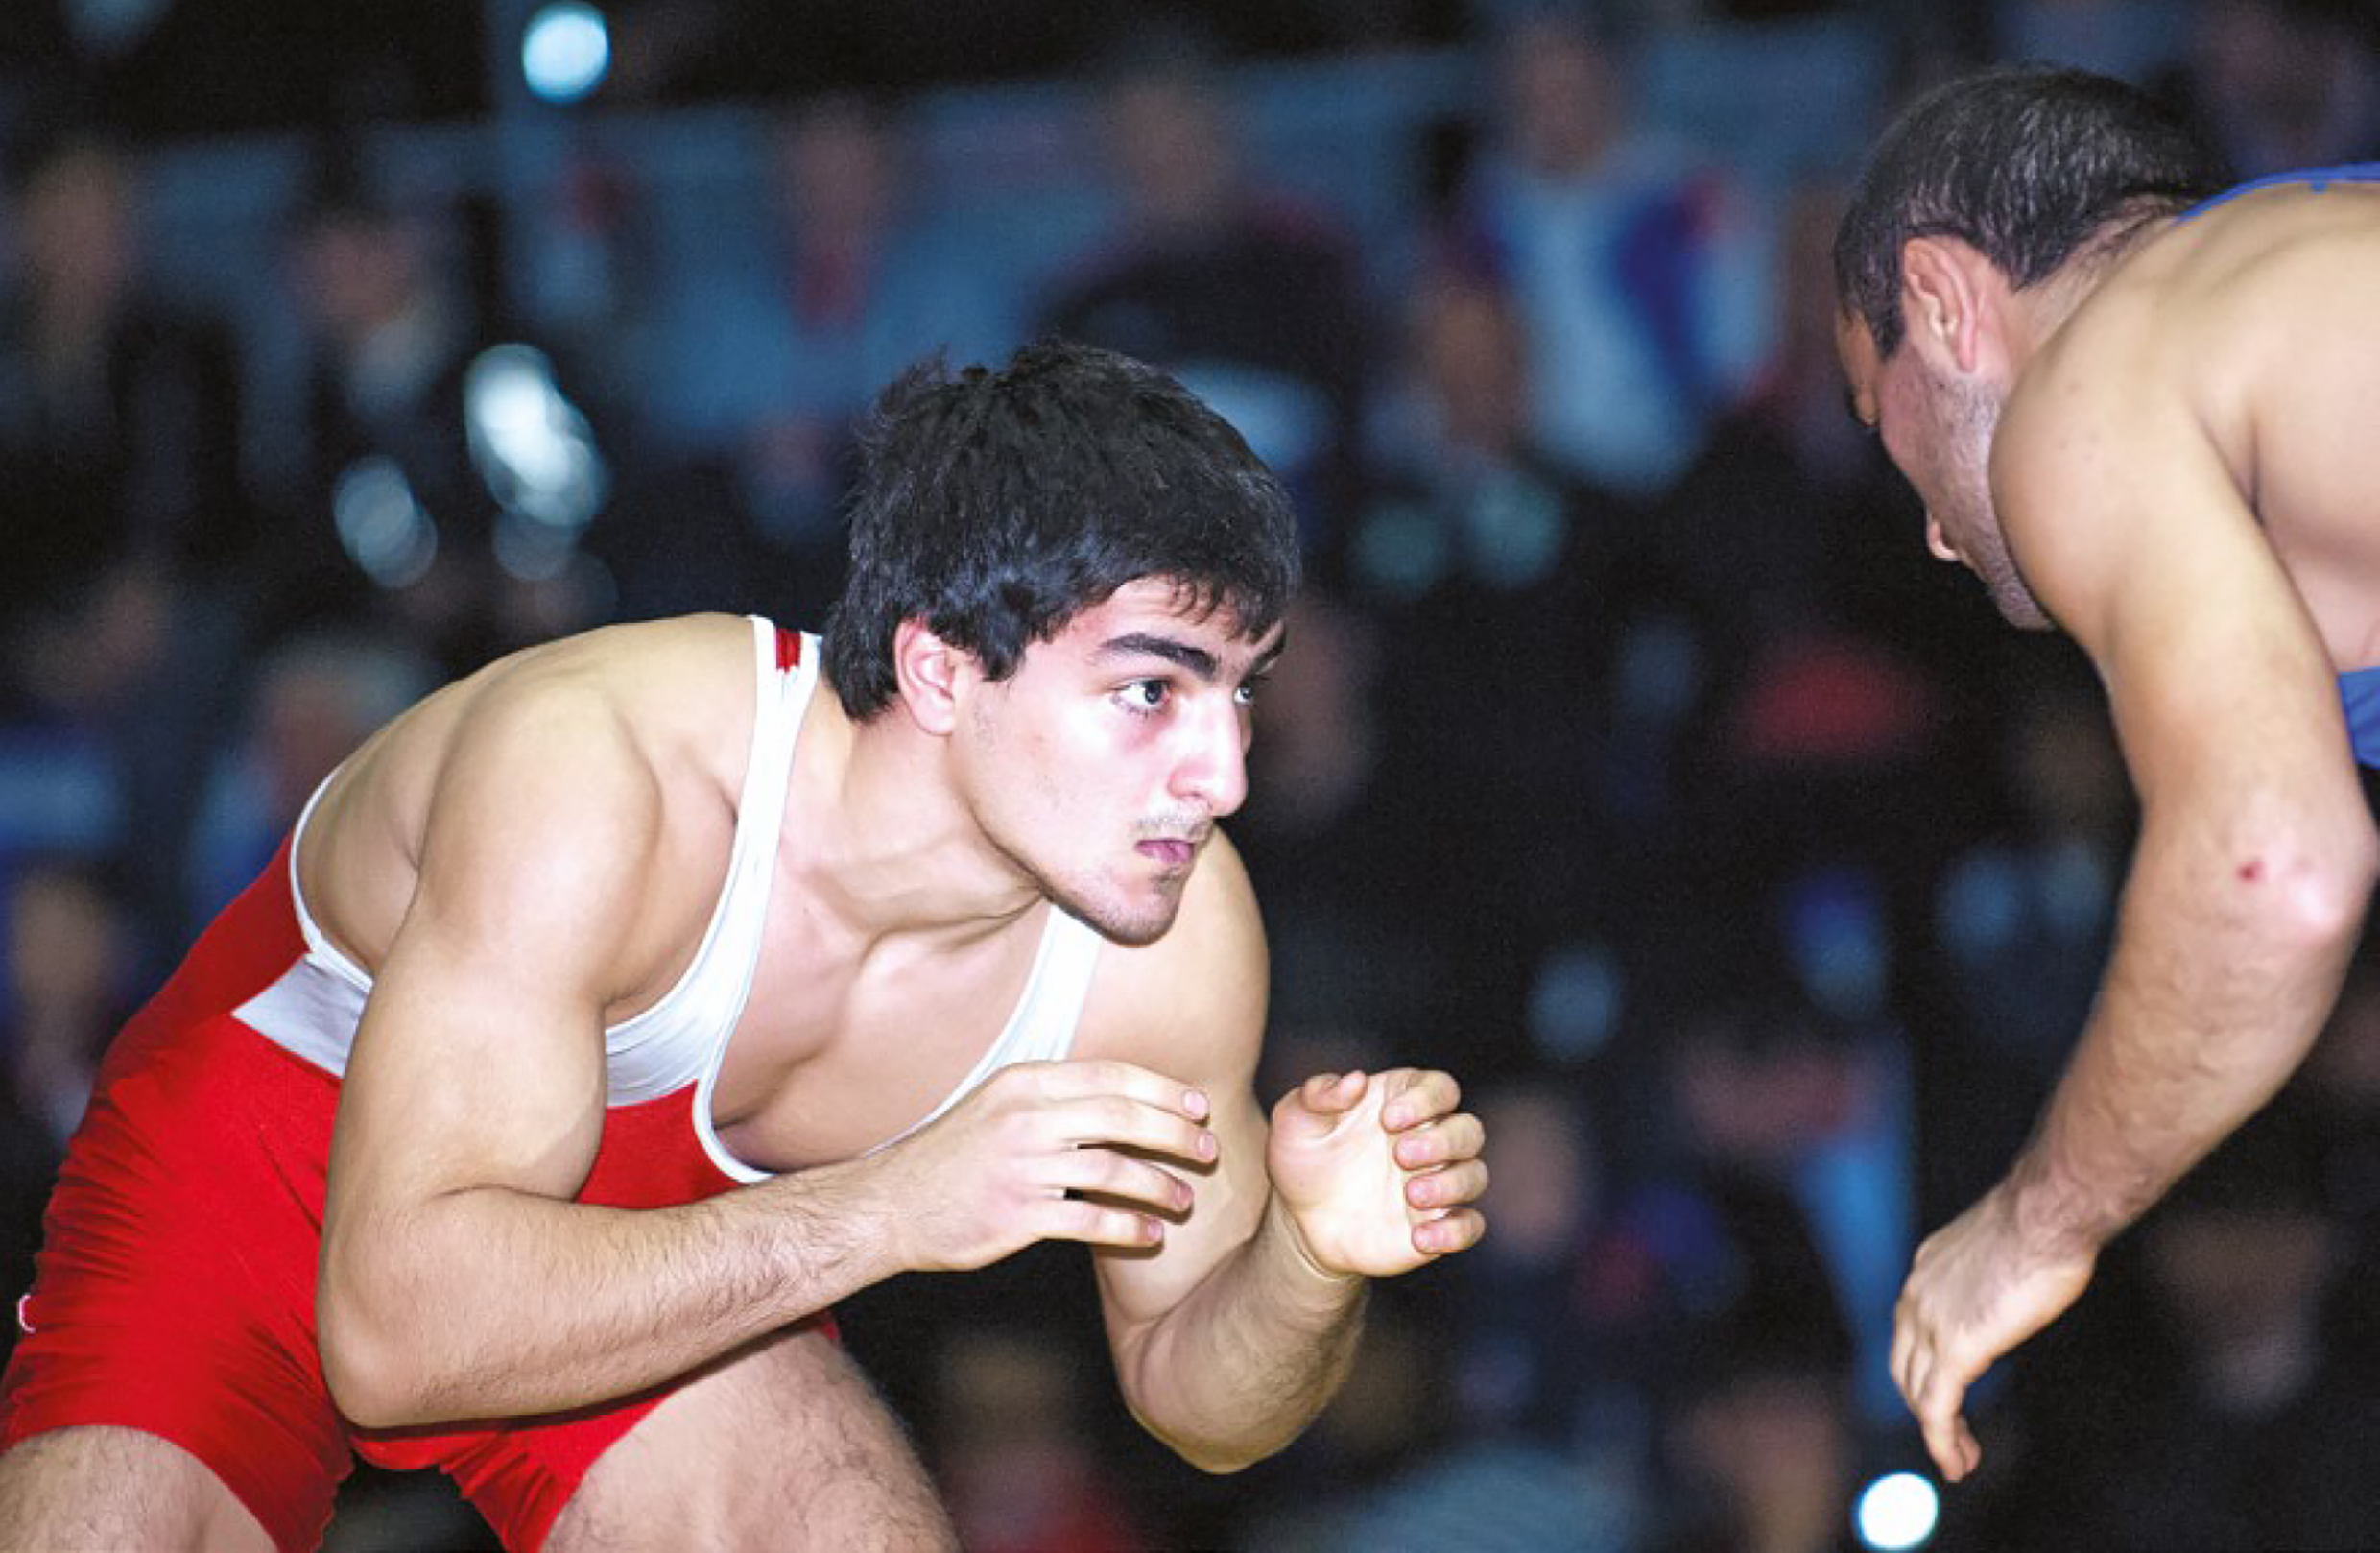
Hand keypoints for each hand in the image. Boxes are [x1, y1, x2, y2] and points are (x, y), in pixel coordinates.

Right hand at [874, 1059, 1216, 1273]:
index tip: (1198, 1107)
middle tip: (1210, 1151)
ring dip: (1160, 1184)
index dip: (1163, 1089)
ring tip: (1186, 1199)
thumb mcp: (999, 1106)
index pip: (1111, 1075)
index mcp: (1025, 1082)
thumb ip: (1054, 1098)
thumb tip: (1124, 1096)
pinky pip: (1089, 1220)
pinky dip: (1128, 1227)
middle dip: (1176, 1133)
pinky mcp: (1016, 1215)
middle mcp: (1026, 1117)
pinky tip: (1151, 1234)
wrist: (891, 1205)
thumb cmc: (955, 1156)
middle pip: (1123, 1116)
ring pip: (1113, 1169)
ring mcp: (1021, 1166)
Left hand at [1266, 1069, 1486, 1276]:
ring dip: (1451, 1184)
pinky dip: (1455, 1231)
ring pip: (1474, 1175)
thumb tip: (1355, 1080)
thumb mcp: (1295, 1118)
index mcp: (1402, 1102)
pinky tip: (1420, 1238)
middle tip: (1401, 1155)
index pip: (1441, 1088)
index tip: (1389, 1119)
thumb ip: (1319, 1094)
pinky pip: (1469, 1226)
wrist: (1299, 1218)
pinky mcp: (1437, 1223)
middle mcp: (1429, 1139)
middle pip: (1469, 1130)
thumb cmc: (1303, 1156)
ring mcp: (1437, 1182)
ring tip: (1412, 1194)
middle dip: (1444, 1141)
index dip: (1426, 1099)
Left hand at [1893, 1184, 2095, 1480]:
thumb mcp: (2000, 1250)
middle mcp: (1916, 1296)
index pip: (1908, 1332)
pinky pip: (1937, 1407)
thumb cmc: (2040, 1225)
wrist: (2046, 1216)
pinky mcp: (1955, 1348)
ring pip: (1918, 1392)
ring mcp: (1930, 1323)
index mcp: (1925, 1271)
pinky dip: (1942, 1440)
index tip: (1944, 1394)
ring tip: (1961, 1458)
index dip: (1920, 1369)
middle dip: (1924, 1405)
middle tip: (1951, 1435)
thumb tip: (2006, 1291)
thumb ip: (1989, 1276)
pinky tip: (1957, 1461)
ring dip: (1938, 1431)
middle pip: (1904, 1367)